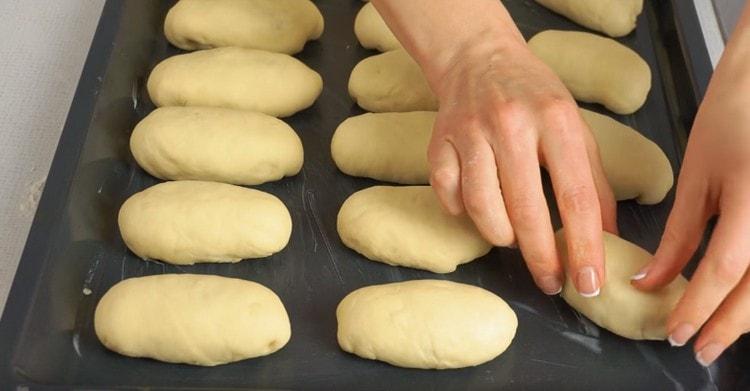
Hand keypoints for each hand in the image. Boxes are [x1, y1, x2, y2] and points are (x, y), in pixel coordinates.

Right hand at [426, 39, 616, 295]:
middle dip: (540, 258)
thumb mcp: (576, 128)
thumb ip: (594, 182)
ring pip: (481, 208)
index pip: (576, 195)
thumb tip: (607, 238)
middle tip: (550, 282)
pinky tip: (477, 207)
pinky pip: (449, 196)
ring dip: (501, 236)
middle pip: (525, 210)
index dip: (584, 245)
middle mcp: (511, 124)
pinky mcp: (439, 142)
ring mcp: (469, 133)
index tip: (590, 282)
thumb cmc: (535, 97)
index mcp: (556, 120)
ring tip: (514, 237)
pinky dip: (463, 213)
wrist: (479, 58)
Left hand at [631, 5, 749, 364]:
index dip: (697, 309)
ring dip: (748, 316)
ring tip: (720, 333)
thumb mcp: (698, 180)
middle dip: (727, 328)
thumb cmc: (731, 123)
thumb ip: (678, 237)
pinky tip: (743, 302)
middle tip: (698, 349)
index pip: (722, 273)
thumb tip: (650, 281)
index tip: (674, 334)